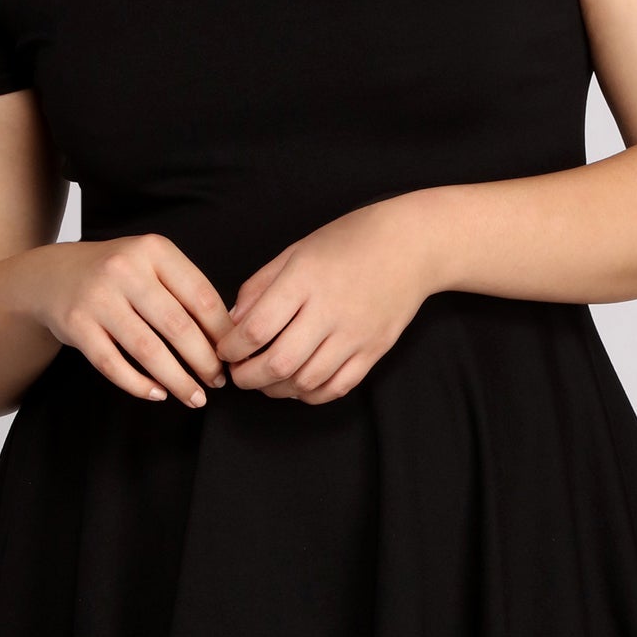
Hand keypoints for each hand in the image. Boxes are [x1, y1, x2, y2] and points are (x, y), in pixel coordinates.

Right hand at [25, 235, 232, 407]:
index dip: (222, 332)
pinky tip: (158, 394)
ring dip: (177, 380)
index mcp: (153, 250)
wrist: (52, 275)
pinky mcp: (76, 325)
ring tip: (195, 397)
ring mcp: (98, 298)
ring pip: (147, 350)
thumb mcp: (150, 263)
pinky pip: (113, 365)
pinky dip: (139, 385)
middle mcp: (125, 270)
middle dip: (204, 361)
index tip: (234, 354)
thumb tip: (228, 334)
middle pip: (177, 326)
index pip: (201, 296)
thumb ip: (184, 289)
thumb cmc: (116, 274)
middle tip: (218, 381)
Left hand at [217, 198, 437, 402]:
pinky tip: (298, 384)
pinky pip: (337, 387)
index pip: (257, 328)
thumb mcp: (296, 250)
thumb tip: (233, 322)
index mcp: (305, 279)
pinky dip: (311, 394)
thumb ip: (260, 285)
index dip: (232, 347)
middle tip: (237, 373)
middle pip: (279, 363)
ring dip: (276, 388)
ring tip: (265, 379)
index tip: (225, 349)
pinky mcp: (374, 350)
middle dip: (248, 376)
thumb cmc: (349, 241)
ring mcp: (356, 334)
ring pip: (306, 381)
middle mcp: (330, 310)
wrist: (411, 245)